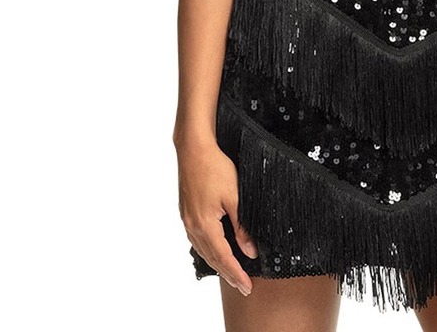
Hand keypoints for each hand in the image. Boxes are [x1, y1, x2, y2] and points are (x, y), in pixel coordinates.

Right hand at [177, 141, 256, 295]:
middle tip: (243, 286)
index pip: (223, 258)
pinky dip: (208, 250)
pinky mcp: (186, 212)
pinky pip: (198, 239)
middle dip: (228, 274)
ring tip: (231, 274)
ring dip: (218, 264)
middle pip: (212, 258)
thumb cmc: (215, 168)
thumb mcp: (234, 197)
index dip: (236, 274)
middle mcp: (193, 226)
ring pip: (203, 250)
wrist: (194, 149)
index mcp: (205, 225)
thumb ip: (242, 226)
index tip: (247, 286)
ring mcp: (187, 220)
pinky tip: (214, 250)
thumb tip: (250, 251)